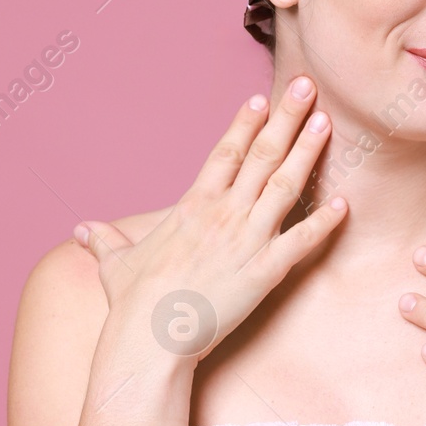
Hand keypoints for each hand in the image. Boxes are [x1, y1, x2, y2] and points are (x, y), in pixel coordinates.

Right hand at [72, 76, 346, 365]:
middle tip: (307, 85)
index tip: (262, 98)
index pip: (224, 152)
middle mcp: (223, 214)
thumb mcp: (114, 263)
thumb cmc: (131, 303)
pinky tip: (344, 203)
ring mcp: (246, 240)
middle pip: (261, 154)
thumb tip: (81, 230)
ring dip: (307, 152)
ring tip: (325, 122)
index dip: (245, 123)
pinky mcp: (264, 271)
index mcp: (192, 206)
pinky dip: (324, 222)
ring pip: (284, 185)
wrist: (148, 340)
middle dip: (286, 118)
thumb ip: (104, 240)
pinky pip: (301, 241)